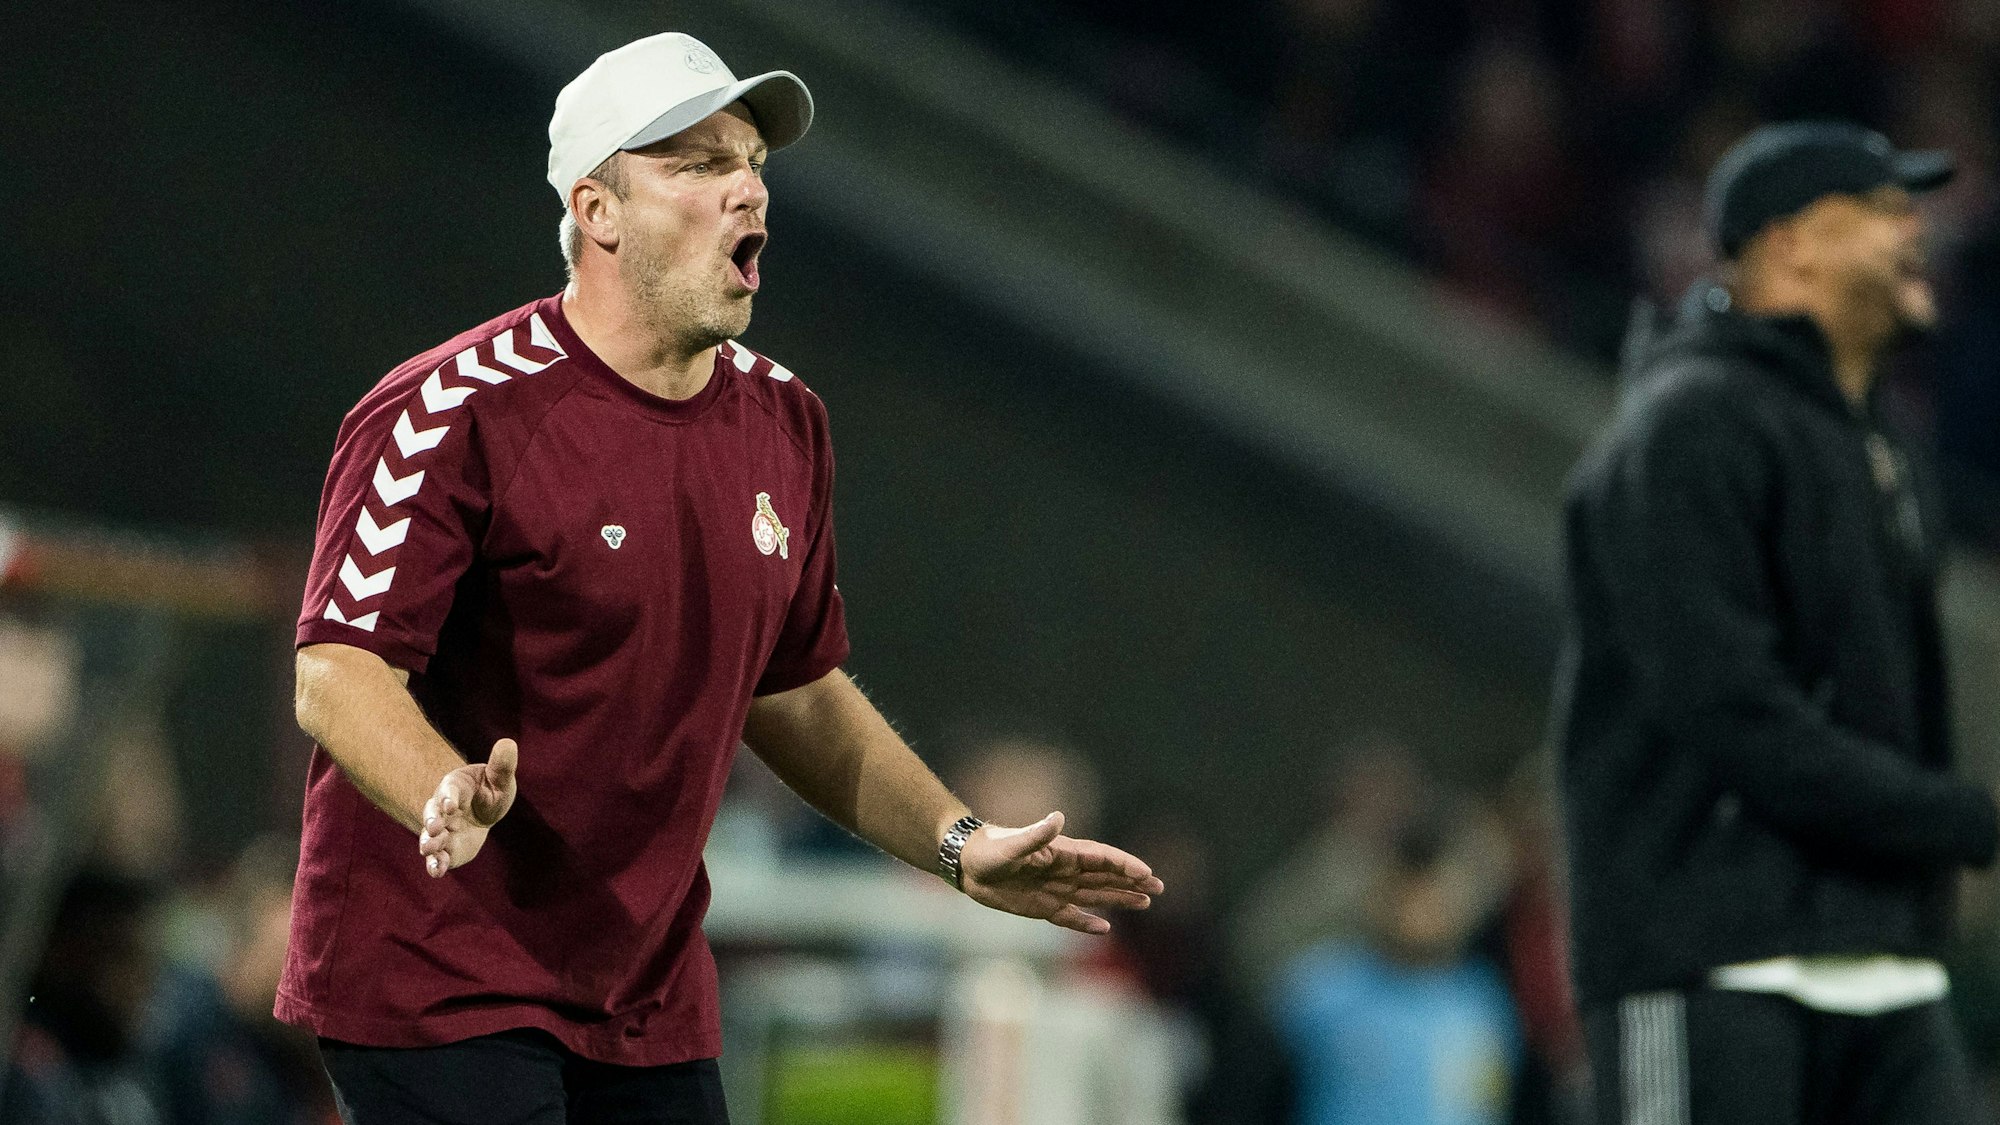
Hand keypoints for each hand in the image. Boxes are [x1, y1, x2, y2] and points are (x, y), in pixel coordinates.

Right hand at [417, 738, 518, 877]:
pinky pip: (438, 857)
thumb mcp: (499, 778)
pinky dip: (435, 864)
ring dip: (429, 843)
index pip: (448, 791)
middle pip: (432, 814)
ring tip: (429, 850)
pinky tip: (436, 871)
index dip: (448, 797)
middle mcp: (441, 810)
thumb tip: (508, 743)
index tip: (450, 806)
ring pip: (430, 836)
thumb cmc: (489, 791)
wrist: (481, 814)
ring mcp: (441, 831)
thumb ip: (502, 765)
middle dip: (431, 821)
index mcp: (454, 788)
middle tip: (433, 828)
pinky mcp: (446, 849)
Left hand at [959, 811, 1164, 934]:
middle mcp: (1065, 870)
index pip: (1102, 859)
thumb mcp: (1013, 843)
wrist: (967, 865)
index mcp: (1063, 852)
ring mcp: (1056, 889)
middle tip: (1160, 888)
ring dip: (1119, 898)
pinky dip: (1087, 923)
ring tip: (1145, 902)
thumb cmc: (989, 849)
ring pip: (1095, 896)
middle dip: (1133, 881)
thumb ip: (1037, 835)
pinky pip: (1070, 917)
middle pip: (1106, 877)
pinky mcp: (1042, 907)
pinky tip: (1105, 929)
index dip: (1125, 865)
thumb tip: (1058, 818)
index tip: (1147, 873)